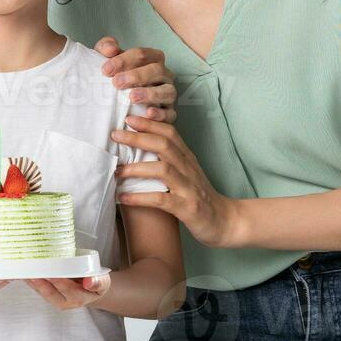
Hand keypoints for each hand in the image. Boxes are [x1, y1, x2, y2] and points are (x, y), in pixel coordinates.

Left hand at [25, 274, 110, 310]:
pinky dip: (30, 280)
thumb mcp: (103, 282)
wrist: (90, 288)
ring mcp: (55, 299)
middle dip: (41, 283)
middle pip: (51, 293)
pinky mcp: (48, 294)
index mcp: (79, 298)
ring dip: (32, 282)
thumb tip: (89, 282)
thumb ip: (98, 282)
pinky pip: (38, 288)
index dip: (59, 282)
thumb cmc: (96, 283)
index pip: (68, 290)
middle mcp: (65, 301)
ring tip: (25, 270)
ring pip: (42, 291)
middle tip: (32, 272)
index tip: (52, 274)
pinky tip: (24, 271)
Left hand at [95, 36, 177, 122]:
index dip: (124, 60)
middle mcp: (165, 76)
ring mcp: (168, 95)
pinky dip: (158, 115)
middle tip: (116, 83)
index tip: (106, 70)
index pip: (143, 55)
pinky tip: (144, 114)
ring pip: (167, 92)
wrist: (115, 105)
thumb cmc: (116, 79)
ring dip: (150, 94)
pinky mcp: (169, 115)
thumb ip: (106, 48)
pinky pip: (169, 115)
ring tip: (132, 97)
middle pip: (157, 70)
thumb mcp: (108, 62)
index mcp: (153, 60)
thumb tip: (111, 49)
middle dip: (137, 75)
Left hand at [113, 116, 242, 247]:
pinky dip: (140, 197)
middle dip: (138, 138)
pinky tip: (123, 197)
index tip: (129, 118)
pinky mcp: (186, 208)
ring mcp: (188, 188)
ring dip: (136, 168)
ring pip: (162, 169)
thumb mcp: (188, 173)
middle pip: (164, 145)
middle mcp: (189, 169)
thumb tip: (141, 146)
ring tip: (116, 171)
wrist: (225, 222)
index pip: (170, 133)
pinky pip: (161, 200)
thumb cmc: (200, 196)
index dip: (150, 124)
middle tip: (115, 135)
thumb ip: (170, 159)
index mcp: (188, 159)